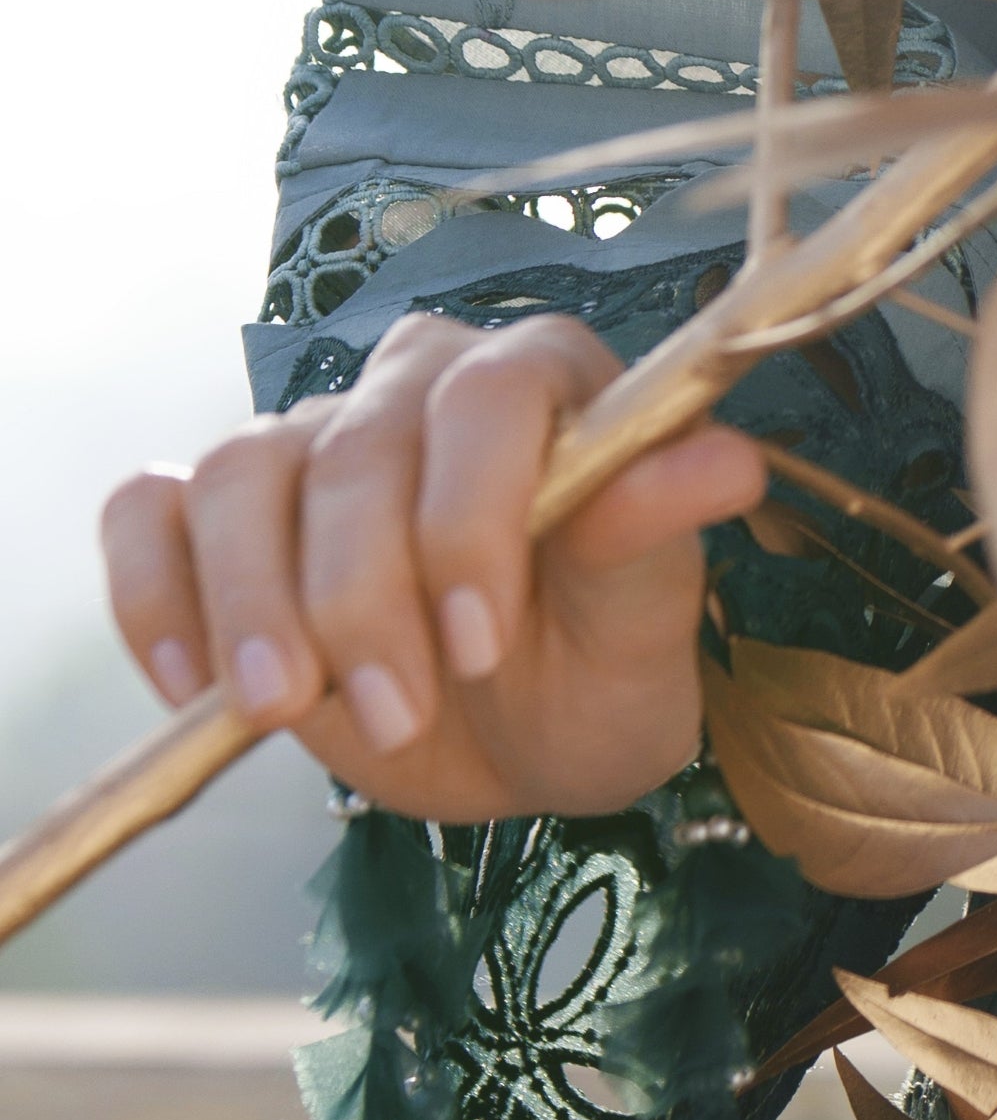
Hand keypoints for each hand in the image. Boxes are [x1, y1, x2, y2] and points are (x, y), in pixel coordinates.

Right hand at [100, 311, 755, 824]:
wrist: (518, 740)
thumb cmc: (597, 669)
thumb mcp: (645, 629)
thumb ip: (656, 537)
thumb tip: (725, 463)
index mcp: (543, 378)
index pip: (487, 399)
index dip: (469, 518)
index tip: (480, 646)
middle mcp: (420, 382)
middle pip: (351, 452)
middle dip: (362, 600)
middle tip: (402, 716)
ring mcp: (311, 438)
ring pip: (236, 471)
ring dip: (252, 603)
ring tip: (285, 711)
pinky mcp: (223, 511)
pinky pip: (148, 508)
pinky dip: (155, 593)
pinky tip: (196, 685)